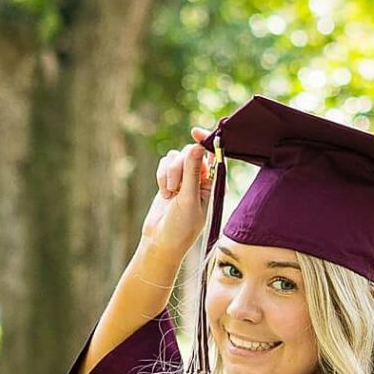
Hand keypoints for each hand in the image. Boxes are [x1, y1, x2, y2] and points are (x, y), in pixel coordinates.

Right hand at [135, 130, 215, 277]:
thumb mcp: (188, 199)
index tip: (195, 132)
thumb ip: (192, 172)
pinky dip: (161, 176)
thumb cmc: (181, 227)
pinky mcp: (169, 179)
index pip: (213, 155)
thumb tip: (196, 147)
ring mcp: (184, 178)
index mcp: (212, 183)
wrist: (160, 241)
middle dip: (179, 166)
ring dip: (169, 173)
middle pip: (190, 153)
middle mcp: (200, 178)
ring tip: (169, 193)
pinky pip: (164, 164)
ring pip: (175, 157)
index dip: (206, 141)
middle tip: (175, 186)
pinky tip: (163, 194)